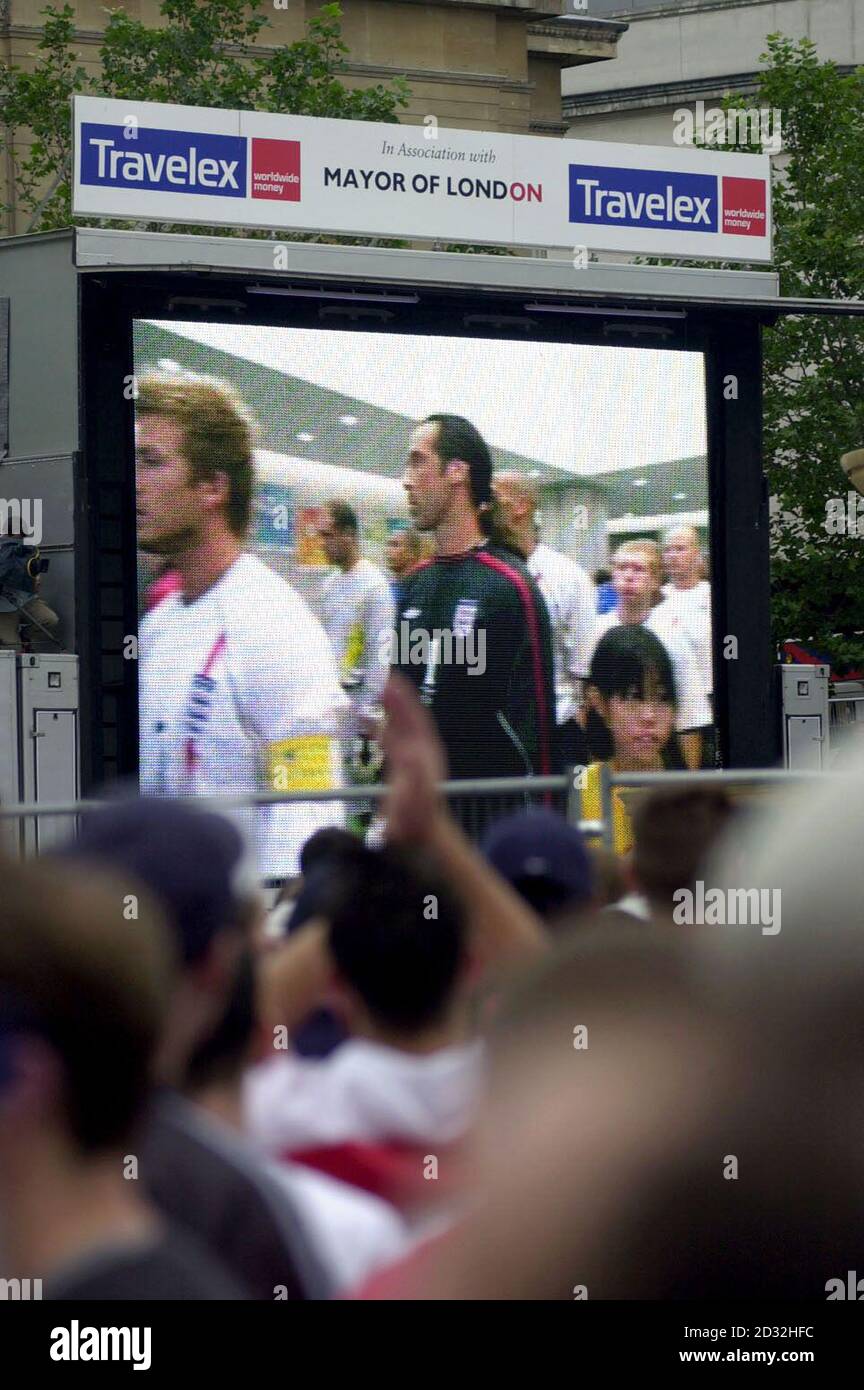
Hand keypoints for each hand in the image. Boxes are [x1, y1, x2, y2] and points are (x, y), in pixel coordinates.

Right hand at [379, 674, 447, 842]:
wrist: (422, 835)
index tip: (390, 679)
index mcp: (422, 754)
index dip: (402, 699)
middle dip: (395, 695)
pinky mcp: (401, 764)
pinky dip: (377, 725)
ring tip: (372, 688)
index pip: (413, 719)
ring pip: (399, 724)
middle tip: (380, 674)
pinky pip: (389, 738)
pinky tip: (362, 720)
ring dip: (387, 707)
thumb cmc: (416, 821)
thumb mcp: (416, 801)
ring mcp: (412, 755)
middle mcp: (419, 750)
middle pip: (407, 715)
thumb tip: (410, 757)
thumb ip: (414, 781)